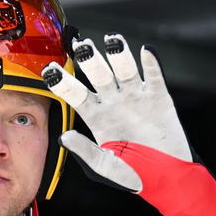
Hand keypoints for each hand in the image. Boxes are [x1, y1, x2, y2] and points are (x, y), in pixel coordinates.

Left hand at [42, 34, 189, 192]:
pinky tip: (145, 51)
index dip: (63, 81)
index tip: (50, 70)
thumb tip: (65, 137)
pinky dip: (150, 63)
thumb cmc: (133, 173)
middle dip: (89, 59)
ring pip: (124, 69)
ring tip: (111, 40)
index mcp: (96, 116)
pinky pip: (153, 77)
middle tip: (81, 44)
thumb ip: (85, 150)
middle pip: (98, 74)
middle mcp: (113, 102)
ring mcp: (135, 97)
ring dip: (118, 54)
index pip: (75, 94)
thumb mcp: (104, 166)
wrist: (165, 176)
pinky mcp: (158, 97)